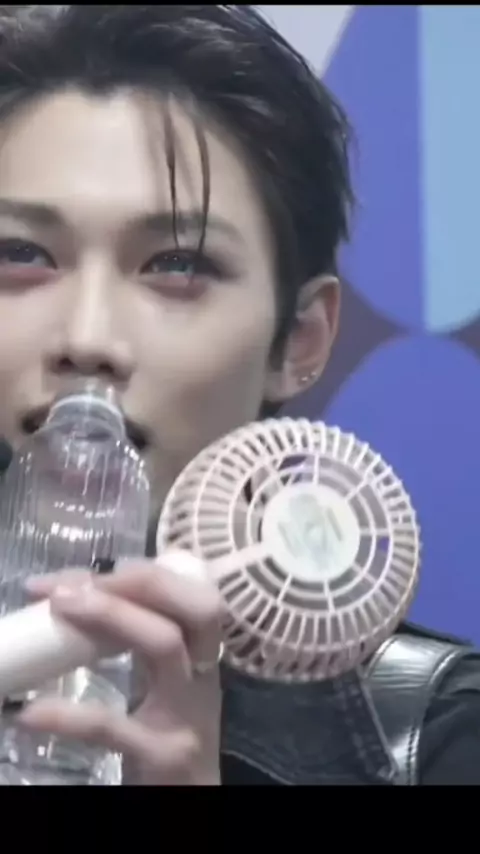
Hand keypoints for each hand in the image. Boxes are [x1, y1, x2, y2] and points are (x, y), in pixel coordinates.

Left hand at [19, 552, 223, 784]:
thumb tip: (79, 596)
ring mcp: (188, 713)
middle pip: (195, 606)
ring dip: (110, 615)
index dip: (140, 573)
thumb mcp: (165, 682)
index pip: (189, 592)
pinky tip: (31, 711)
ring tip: (59, 607)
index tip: (80, 576)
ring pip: (165, 645)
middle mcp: (203, 674)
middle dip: (136, 582)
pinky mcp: (165, 754)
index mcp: (202, 652)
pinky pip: (115, 726)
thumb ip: (139, 640)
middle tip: (72, 587)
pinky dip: (70, 714)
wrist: (191, 802)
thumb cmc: (169, 734)